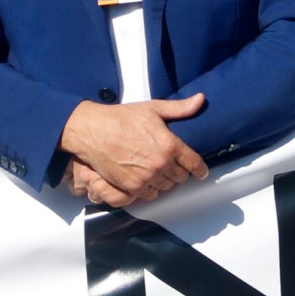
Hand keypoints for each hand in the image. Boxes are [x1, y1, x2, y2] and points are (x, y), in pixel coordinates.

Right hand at [59, 94, 209, 205]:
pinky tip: (145, 178)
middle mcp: (160, 164)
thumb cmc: (121, 118)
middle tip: (171, 164)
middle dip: (178, 172)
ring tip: (156, 170)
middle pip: (180, 178)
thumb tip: (200, 100)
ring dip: (164, 181)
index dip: (200, 169)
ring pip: (166, 188)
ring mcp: (146, 177)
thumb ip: (180, 108)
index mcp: (169, 145)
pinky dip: (150, 189)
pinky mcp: (132, 187)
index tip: (201, 172)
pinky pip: (150, 195)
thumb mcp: (153, 109)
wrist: (93, 130)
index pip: (194, 164)